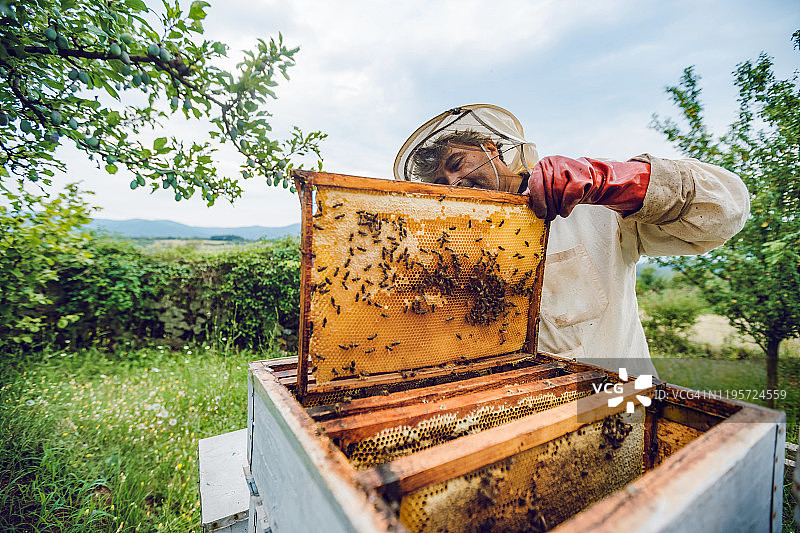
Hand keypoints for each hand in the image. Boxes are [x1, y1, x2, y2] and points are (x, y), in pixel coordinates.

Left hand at [524, 156, 650, 220]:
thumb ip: (535, 191)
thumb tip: (522, 200)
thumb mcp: (548, 183)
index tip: (539, 213)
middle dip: (548, 207)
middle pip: (547, 191)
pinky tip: (565, 210)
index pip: (535, 184)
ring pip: (558, 194)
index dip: (537, 201)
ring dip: (557, 208)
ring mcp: (568, 167)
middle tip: (548, 216)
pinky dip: (567, 206)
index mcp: (542, 164)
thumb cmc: (564, 183)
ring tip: (558, 212)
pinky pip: (570, 196)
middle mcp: (554, 162)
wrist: (589, 177)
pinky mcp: (581, 176)